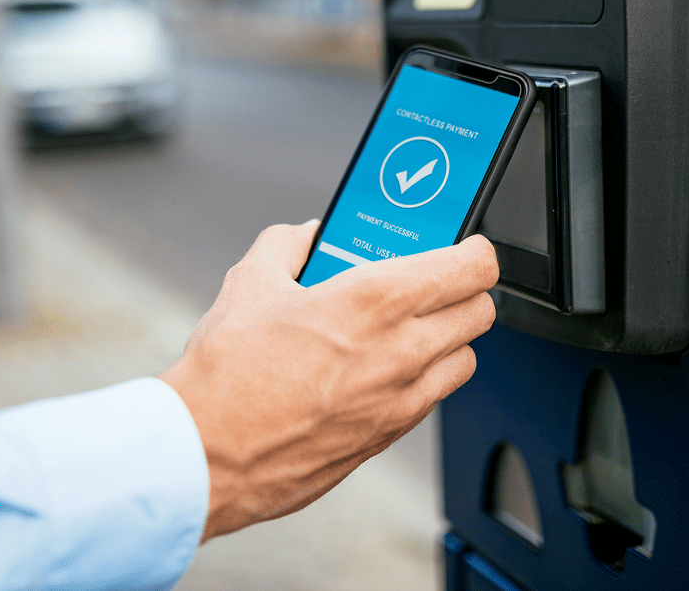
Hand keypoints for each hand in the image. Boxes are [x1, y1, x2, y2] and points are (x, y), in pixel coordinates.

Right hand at [159, 221, 498, 540]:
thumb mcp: (251, 280)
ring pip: (464, 358)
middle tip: (433, 280)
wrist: (207, 453)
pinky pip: (433, 398)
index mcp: (376, 299)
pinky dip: (424, 377)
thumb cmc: (229, 373)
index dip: (474, 250)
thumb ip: (287, 243)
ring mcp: (400, 400)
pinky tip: (384, 367)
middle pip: (480, 311)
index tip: (463, 245)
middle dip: (464, 289)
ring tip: (410, 324)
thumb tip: (306, 235)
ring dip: (449, 336)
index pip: (472, 266)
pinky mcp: (387, 437)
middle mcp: (402, 350)